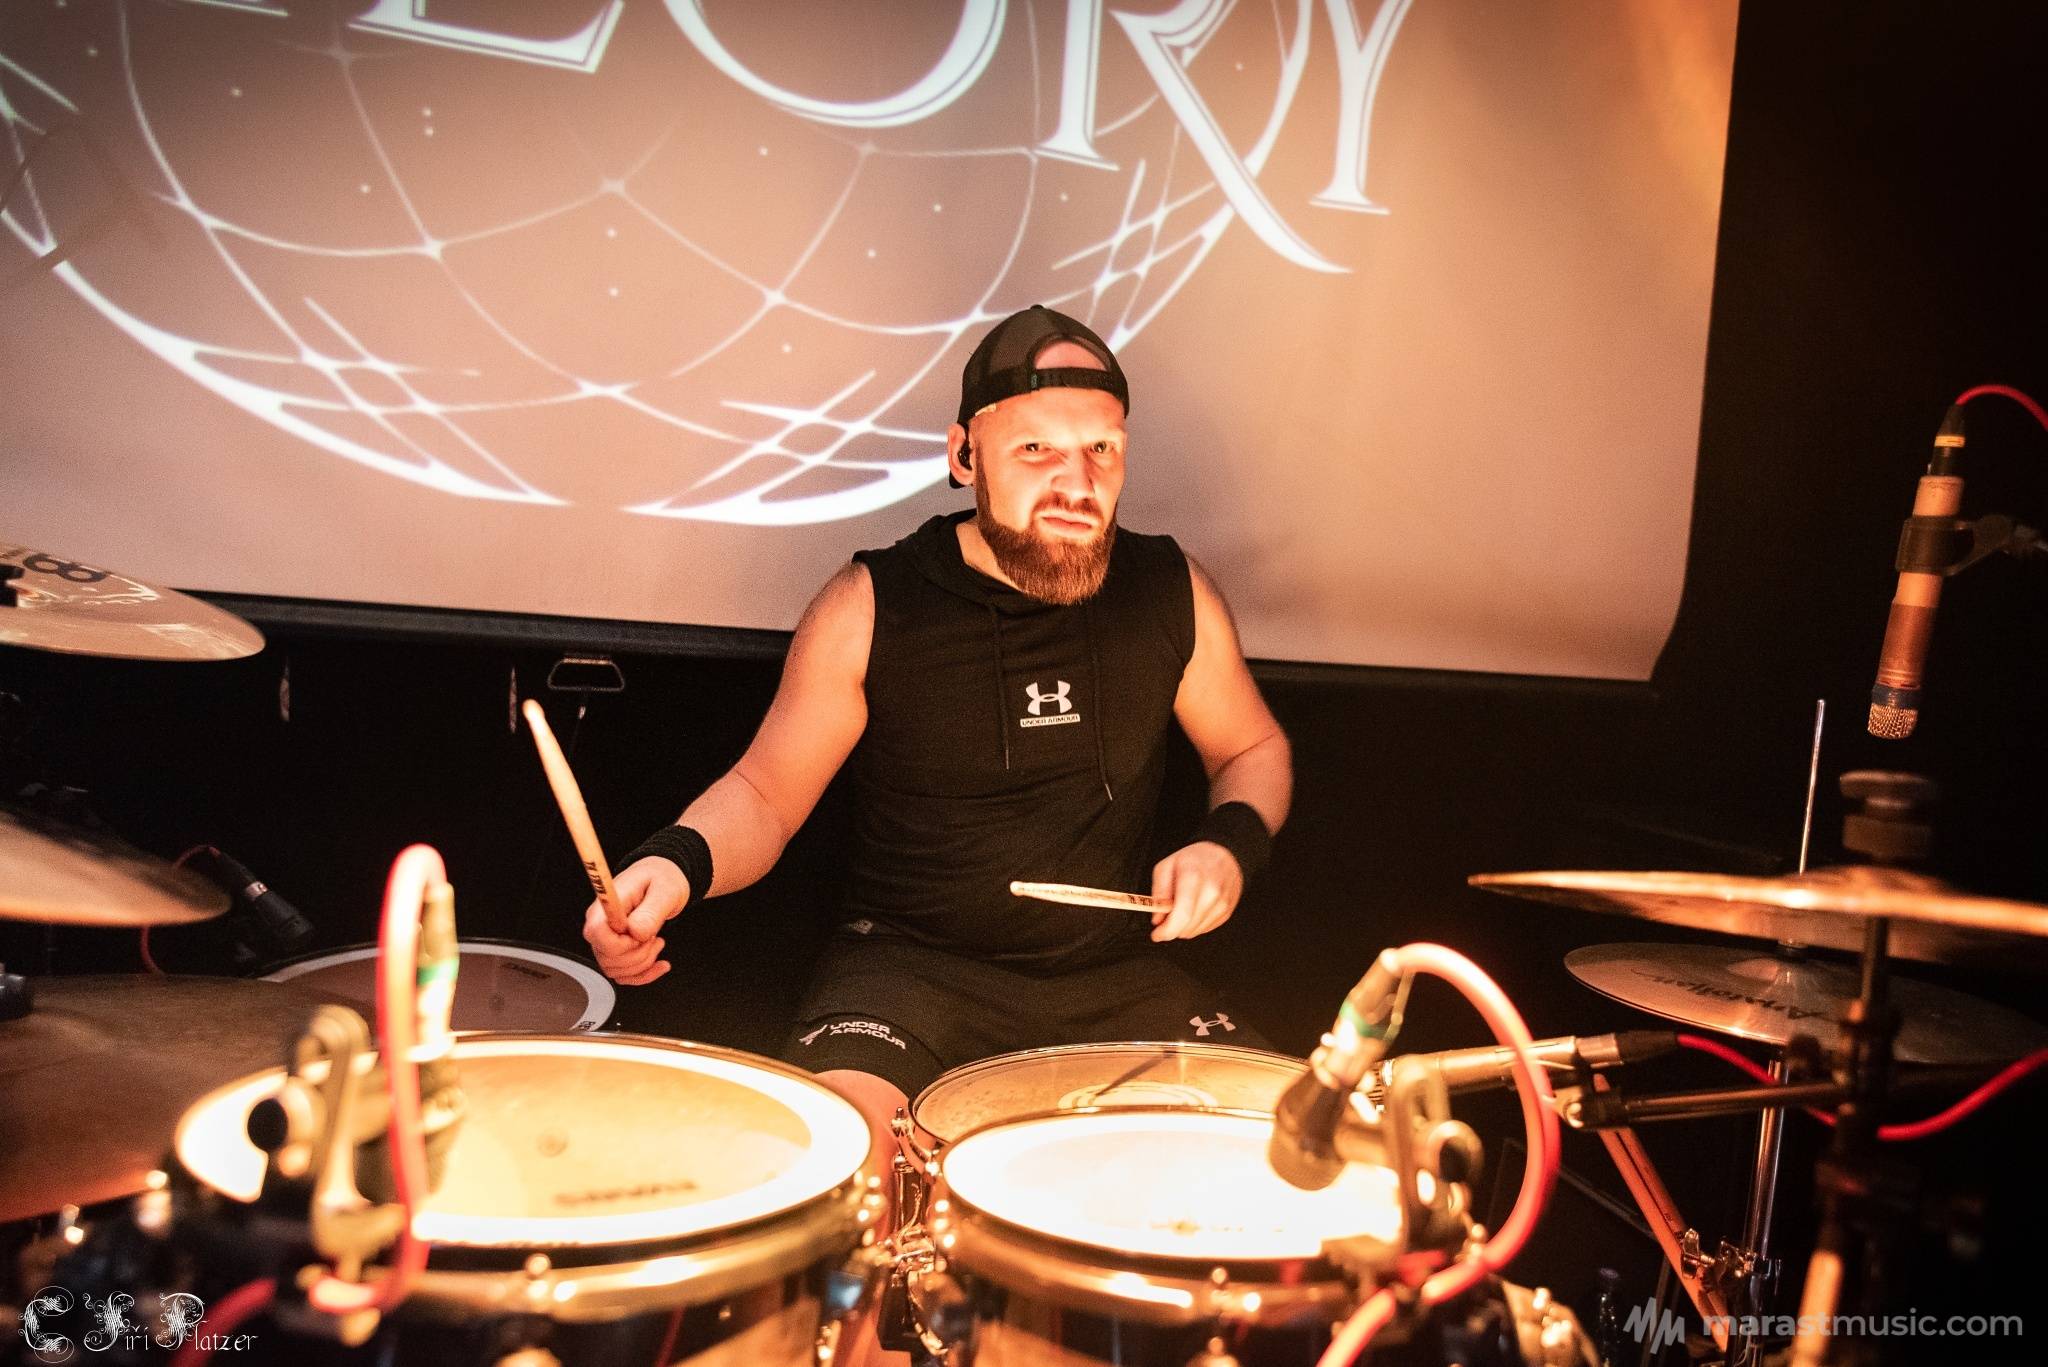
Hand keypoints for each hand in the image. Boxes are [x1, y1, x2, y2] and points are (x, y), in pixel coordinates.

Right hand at [583, 856, 689, 984]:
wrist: (663, 880)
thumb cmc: (661, 879)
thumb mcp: (665, 890)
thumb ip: (651, 912)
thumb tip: (637, 932)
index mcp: (607, 905)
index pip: (596, 934)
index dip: (620, 944)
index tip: (641, 935)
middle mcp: (601, 923)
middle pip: (606, 957)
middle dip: (638, 954)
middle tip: (654, 936)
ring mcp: (606, 939)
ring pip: (614, 969)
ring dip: (642, 963)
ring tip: (656, 941)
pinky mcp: (615, 951)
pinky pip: (622, 975)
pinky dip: (644, 975)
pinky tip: (659, 964)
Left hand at [1148, 841, 1242, 941]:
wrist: (1225, 856)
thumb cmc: (1195, 859)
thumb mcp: (1167, 866)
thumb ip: (1159, 892)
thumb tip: (1157, 918)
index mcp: (1194, 878)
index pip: (1182, 916)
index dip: (1166, 931)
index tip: (1156, 934)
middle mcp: (1212, 893)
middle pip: (1187, 927)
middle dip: (1171, 928)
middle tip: (1165, 916)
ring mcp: (1222, 904)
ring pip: (1195, 931)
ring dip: (1183, 926)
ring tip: (1181, 907)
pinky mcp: (1227, 912)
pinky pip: (1205, 929)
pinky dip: (1195, 924)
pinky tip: (1193, 909)